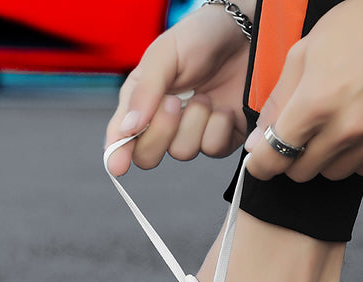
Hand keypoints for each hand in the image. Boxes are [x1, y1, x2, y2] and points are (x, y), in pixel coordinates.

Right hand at [105, 3, 253, 175]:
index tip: (118, 166)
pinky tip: (222, 106)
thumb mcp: (165, 55)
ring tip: (204, 95)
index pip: (121, 138)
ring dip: (195, 122)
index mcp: (140, 105)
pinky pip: (212, 149)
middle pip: (147, 156)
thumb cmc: (199, 38)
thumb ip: (145, 91)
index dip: (118, 154)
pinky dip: (218, 126)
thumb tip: (127, 129)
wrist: (245, 34)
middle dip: (161, 132)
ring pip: (182, 152)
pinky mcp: (219, 140)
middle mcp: (162, 125)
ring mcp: (191, 135)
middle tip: (173, 102)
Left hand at [245, 0, 362, 181]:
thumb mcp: (302, 56)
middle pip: (301, 172)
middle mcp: (348, 128)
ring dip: (327, 156)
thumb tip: (257, 144)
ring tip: (338, 123)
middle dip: (295, 156)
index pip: (273, 159)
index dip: (260, 164)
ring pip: (332, 173)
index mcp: (316, 104)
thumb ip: (275, 105)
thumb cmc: (358, 30)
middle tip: (305, 132)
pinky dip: (358, 154)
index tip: (260, 161)